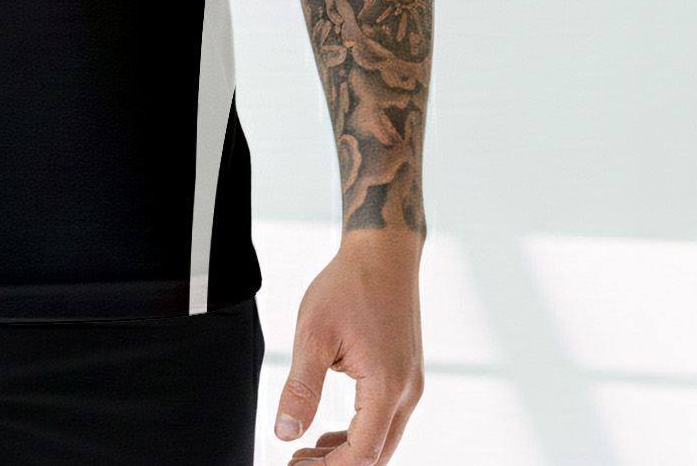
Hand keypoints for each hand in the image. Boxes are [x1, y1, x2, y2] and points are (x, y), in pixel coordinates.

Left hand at [273, 231, 425, 464]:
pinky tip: (333, 430)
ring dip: (349, 449)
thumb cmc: (347, 286)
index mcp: (387, 387)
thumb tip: (285, 433)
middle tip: (297, 462)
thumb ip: (301, 388)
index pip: (363, 454)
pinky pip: (387, 416)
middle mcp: (407, 391)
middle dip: (338, 464)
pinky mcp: (407, 372)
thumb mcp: (313, 335)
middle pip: (378, 453)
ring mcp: (411, 382)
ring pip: (384, 438)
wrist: (383, 252)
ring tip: (308, 451)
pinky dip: (361, 430)